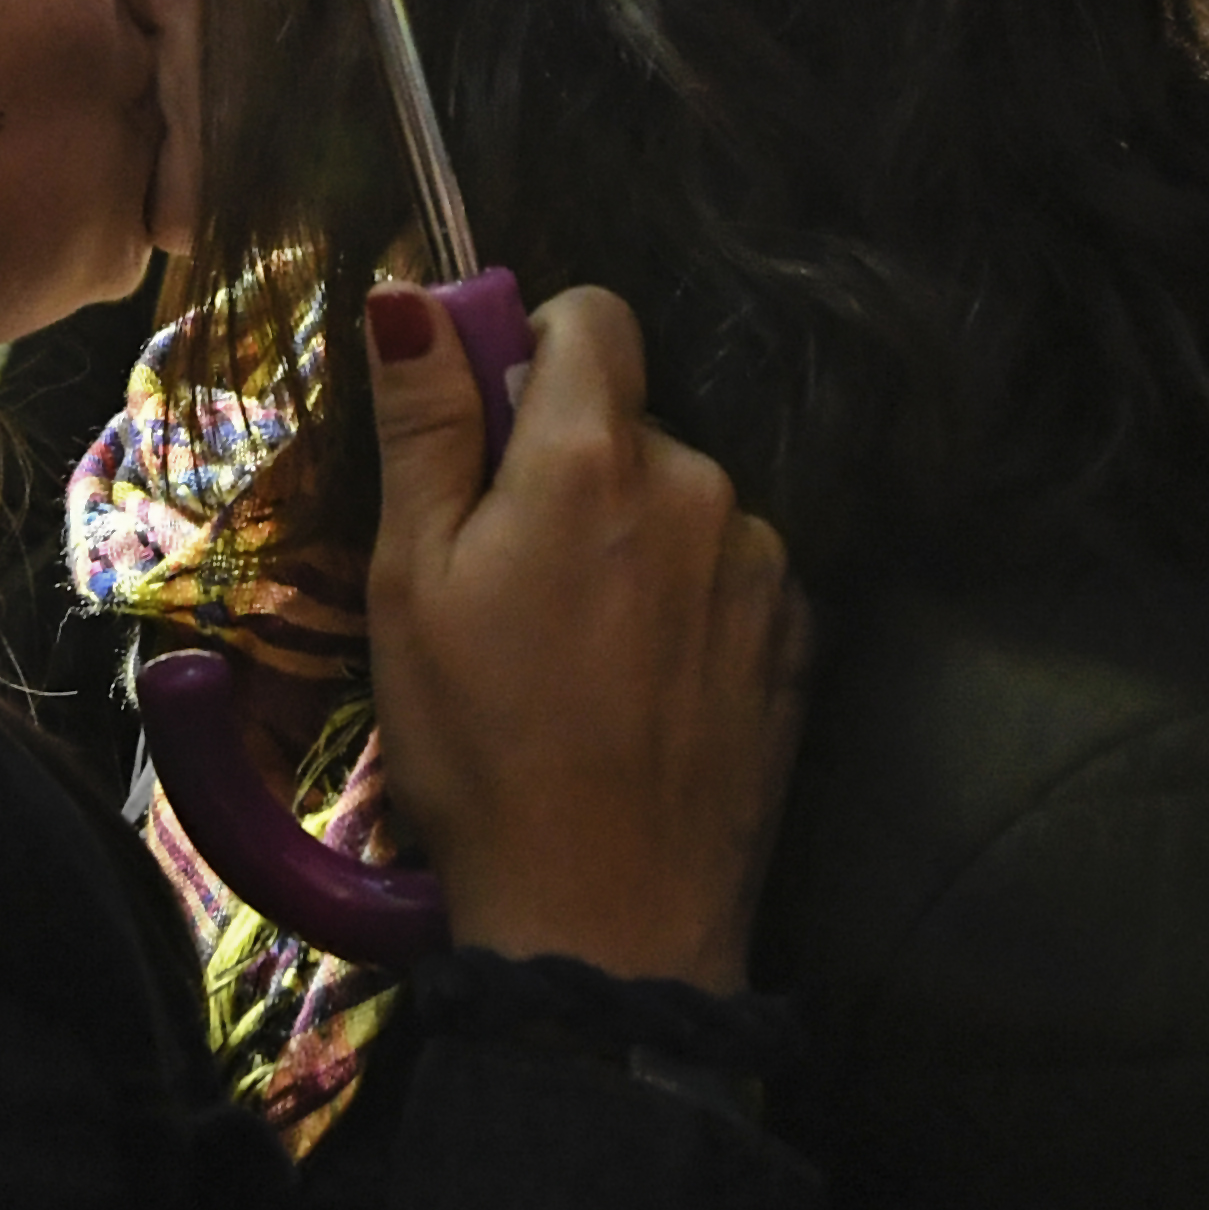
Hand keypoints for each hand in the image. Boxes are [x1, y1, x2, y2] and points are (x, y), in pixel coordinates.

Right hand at [360, 279, 803, 989]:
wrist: (606, 916)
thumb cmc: (481, 747)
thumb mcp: (412, 580)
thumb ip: (425, 423)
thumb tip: (410, 293)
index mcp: (595, 459)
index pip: (594, 316)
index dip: (532, 349)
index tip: (489, 432)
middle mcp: (702, 487)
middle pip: (631, 421)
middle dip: (570, 467)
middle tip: (506, 580)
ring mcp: (762, 565)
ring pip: (681, 502)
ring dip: (632, 540)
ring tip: (574, 654)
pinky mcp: (798, 638)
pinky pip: (728, 574)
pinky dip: (684, 604)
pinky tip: (638, 689)